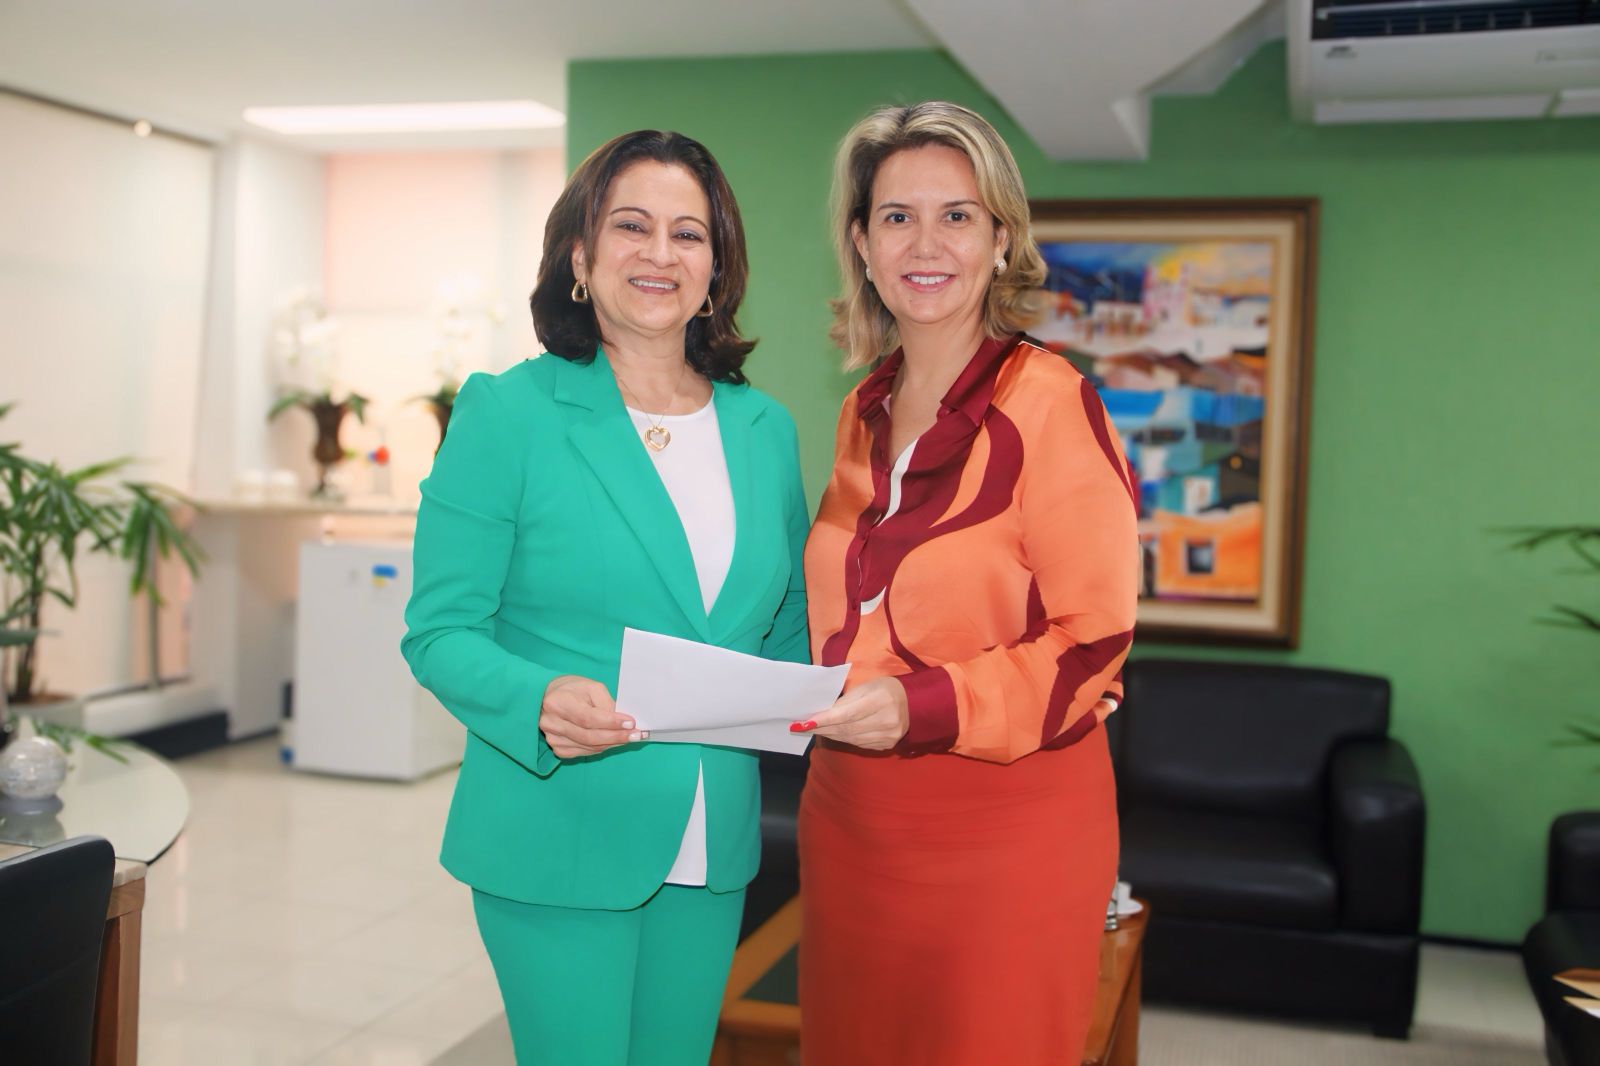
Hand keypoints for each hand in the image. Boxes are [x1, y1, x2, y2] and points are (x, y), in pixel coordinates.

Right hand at [539, 675, 642, 759]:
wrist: (549, 697)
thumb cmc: (573, 690)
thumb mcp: (592, 687)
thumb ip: (606, 703)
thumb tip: (622, 722)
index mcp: (558, 702)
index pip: (587, 718)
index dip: (611, 723)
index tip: (631, 723)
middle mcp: (551, 722)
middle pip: (589, 736)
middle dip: (615, 737)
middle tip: (636, 735)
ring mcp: (552, 738)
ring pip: (588, 746)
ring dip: (611, 743)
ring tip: (628, 738)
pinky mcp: (557, 748)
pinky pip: (584, 752)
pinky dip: (600, 748)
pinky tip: (610, 741)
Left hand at [795, 677, 909, 750]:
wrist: (913, 703)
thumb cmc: (885, 689)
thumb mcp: (866, 687)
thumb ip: (845, 700)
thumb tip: (822, 713)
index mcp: (881, 700)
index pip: (847, 713)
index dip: (824, 720)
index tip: (804, 722)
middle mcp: (886, 720)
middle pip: (847, 728)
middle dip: (822, 728)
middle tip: (803, 727)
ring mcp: (888, 736)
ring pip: (851, 739)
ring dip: (830, 735)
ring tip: (815, 730)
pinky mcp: (887, 745)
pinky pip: (859, 744)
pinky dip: (843, 739)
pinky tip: (834, 734)